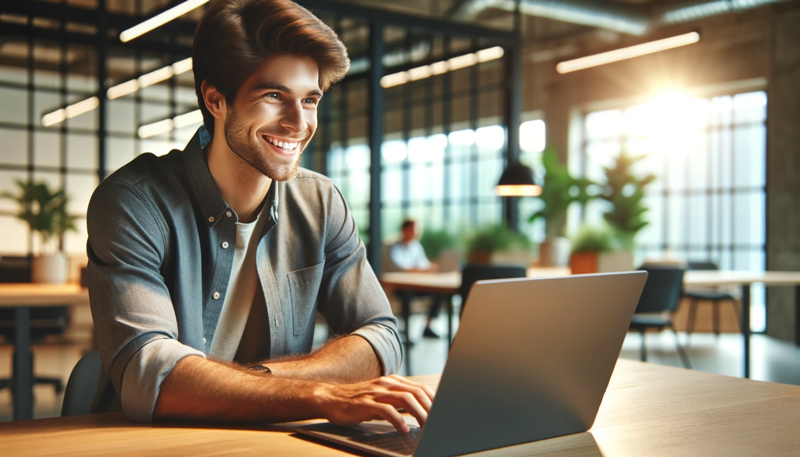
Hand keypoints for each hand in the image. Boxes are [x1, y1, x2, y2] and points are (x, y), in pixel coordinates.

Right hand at [314, 375, 434, 432]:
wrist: (330, 398)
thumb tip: (416, 411)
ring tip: (425, 426)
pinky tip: (403, 429)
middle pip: (415, 392)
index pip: (418, 388)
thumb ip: (396, 401)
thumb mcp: (380, 398)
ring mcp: (375, 393)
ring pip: (405, 399)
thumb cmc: (356, 401)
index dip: (432, 399)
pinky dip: (398, 420)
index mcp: (391, 382)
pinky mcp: (365, 403)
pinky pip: (386, 410)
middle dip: (429, 407)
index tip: (441, 411)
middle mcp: (385, 384)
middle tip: (437, 422)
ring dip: (418, 413)